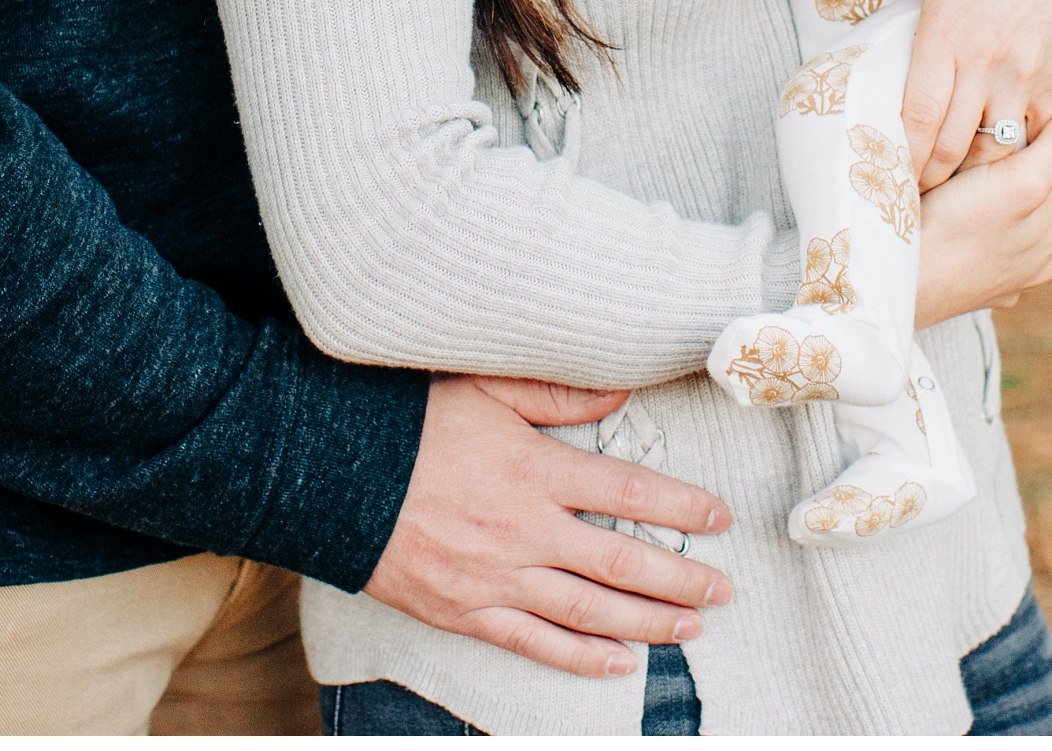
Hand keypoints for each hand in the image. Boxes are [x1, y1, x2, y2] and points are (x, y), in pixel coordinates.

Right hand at [362, 375, 736, 680]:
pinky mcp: (465, 611)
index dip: (681, 506)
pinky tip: (619, 663)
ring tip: (692, 624)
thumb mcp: (482, 389)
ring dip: (648, 620)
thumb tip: (621, 392)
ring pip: (589, 609)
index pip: (628, 489)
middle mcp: (523, 529)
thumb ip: (556, 395)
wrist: (328, 475)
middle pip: (621, 560)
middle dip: (680, 576)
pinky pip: (534, 643)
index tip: (719, 518)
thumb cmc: (406, 423)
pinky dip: (580, 657)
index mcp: (532, 469)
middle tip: (724, 588)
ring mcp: (495, 577)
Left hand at [797, 0, 1051, 190]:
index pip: (919, 115)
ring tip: (951, 190)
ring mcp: (1026, 72)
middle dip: (930, 177)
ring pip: (998, 150)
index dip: (903, 155)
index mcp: (946, 32)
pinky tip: (1005, 167)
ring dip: (974, 172)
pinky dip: (1024, 155)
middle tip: (910, 195)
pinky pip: (1043, 135)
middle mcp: (987, 60)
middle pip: (954, 146)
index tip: (886, 175)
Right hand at [914, 96, 1051, 324]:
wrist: (904, 284)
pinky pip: (996, 249)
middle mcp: (1043, 258)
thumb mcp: (1020, 176)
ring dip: (1022, 199)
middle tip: (1032, 136)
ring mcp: (1011, 278)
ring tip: (998, 170)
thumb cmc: (961, 227)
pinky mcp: (979, 287)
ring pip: (1029, 229)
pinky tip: (968, 214)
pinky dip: (993, 226)